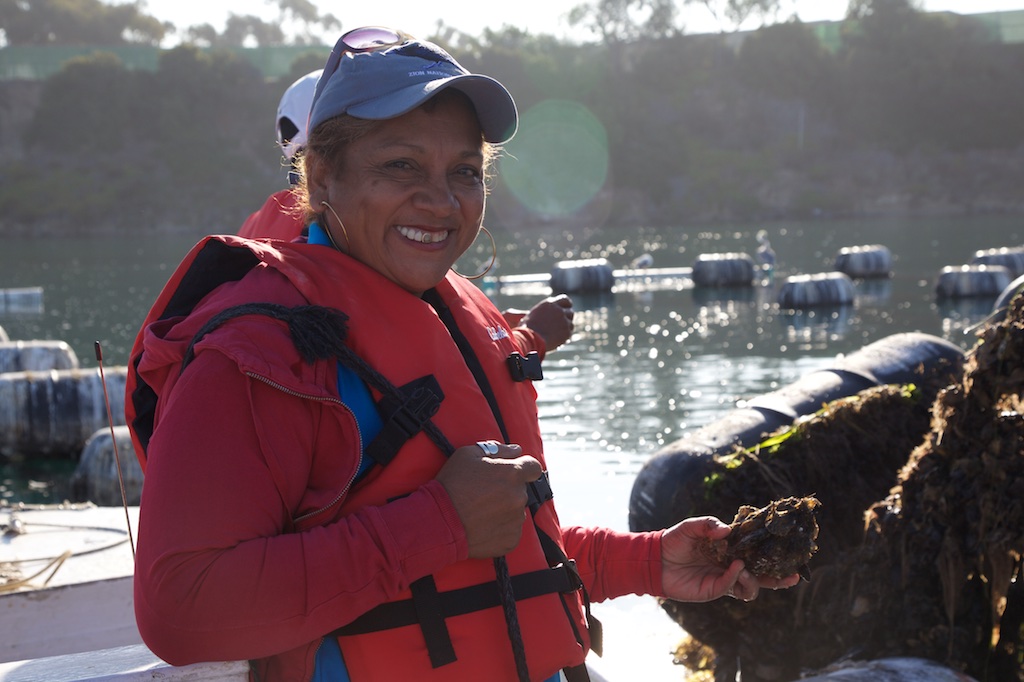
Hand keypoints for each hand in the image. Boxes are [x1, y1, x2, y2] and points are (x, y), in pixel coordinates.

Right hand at [436, 442, 541, 558]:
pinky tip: (484, 525)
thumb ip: (496, 449)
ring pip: (517, 511)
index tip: (512, 472)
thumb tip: (516, 450)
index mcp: (512, 474)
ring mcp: (517, 520)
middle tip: (486, 493)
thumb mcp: (468, 455)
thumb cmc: (452, 484)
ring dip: (505, 509)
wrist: (439, 522)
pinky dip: (501, 528)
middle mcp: (519, 496)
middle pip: (521, 490)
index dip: (524, 468)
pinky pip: (512, 530)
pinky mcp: (512, 540)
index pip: (533, 467)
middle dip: (508, 489)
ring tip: (482, 511)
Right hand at [516, 295, 574, 351]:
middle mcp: (558, 310)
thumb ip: (539, 314)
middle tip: (564, 324)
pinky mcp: (567, 332)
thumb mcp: (530, 316)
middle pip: (570, 312)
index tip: (567, 309)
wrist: (530, 339)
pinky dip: (564, 337)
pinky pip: (569, 334)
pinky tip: (557, 340)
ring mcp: (564, 321)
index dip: (567, 305)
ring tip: (557, 334)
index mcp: (549, 304)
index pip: (564, 300)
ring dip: (566, 328)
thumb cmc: (526, 329)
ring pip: (570, 324)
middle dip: (568, 318)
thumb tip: (531, 315)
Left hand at [660, 517, 800, 602]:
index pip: (755, 554)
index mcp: (730, 551)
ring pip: (750, 587)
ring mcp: (723, 580)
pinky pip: (732, 587)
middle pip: (761, 576)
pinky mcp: (713, 590)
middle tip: (794, 574)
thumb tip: (729, 531)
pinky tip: (736, 568)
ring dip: (755, 579)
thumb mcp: (693, 526)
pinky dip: (736, 578)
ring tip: (747, 570)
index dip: (771, 554)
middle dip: (779, 578)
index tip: (787, 549)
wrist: (655, 559)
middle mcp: (730, 567)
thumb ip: (710, 524)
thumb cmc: (675, 541)